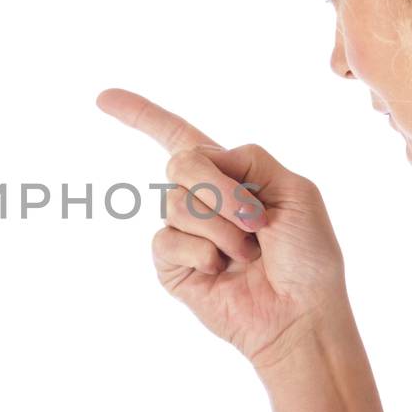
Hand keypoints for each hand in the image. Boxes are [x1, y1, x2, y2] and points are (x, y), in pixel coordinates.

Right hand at [97, 88, 348, 374]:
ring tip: (247, 253)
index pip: (178, 135)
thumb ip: (250, 159)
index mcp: (231, 174)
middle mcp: (202, 199)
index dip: (141, 114)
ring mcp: (184, 232)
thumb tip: (204, 159)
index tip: (103, 98)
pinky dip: (203, 253)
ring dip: (221, 228)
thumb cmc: (308, 257)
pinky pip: (167, 240)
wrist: (300, 313)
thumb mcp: (297, 191)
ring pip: (176, 202)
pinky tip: (222, 271)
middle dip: (221, 189)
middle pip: (180, 161)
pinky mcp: (171, 265)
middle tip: (257, 221)